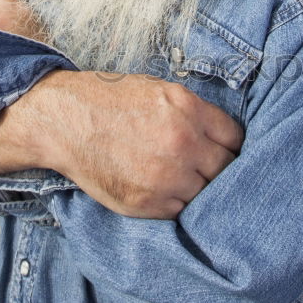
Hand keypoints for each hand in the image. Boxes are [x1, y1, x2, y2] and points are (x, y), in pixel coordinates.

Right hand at [0, 70, 244, 218]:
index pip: (236, 139)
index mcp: (188, 110)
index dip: (234, 146)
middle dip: (223, 169)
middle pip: (227, 169)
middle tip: (213, 170)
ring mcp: (165, 177)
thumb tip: (228, 138)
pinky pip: (182, 211)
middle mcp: (181, 143)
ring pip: (207, 194)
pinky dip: (180, 204)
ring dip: (202, 190)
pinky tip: (170, 192)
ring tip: (190, 182)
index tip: (228, 151)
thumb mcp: (161, 91)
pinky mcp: (147, 203)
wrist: (65, 121)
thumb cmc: (113, 102)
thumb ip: (197, 113)